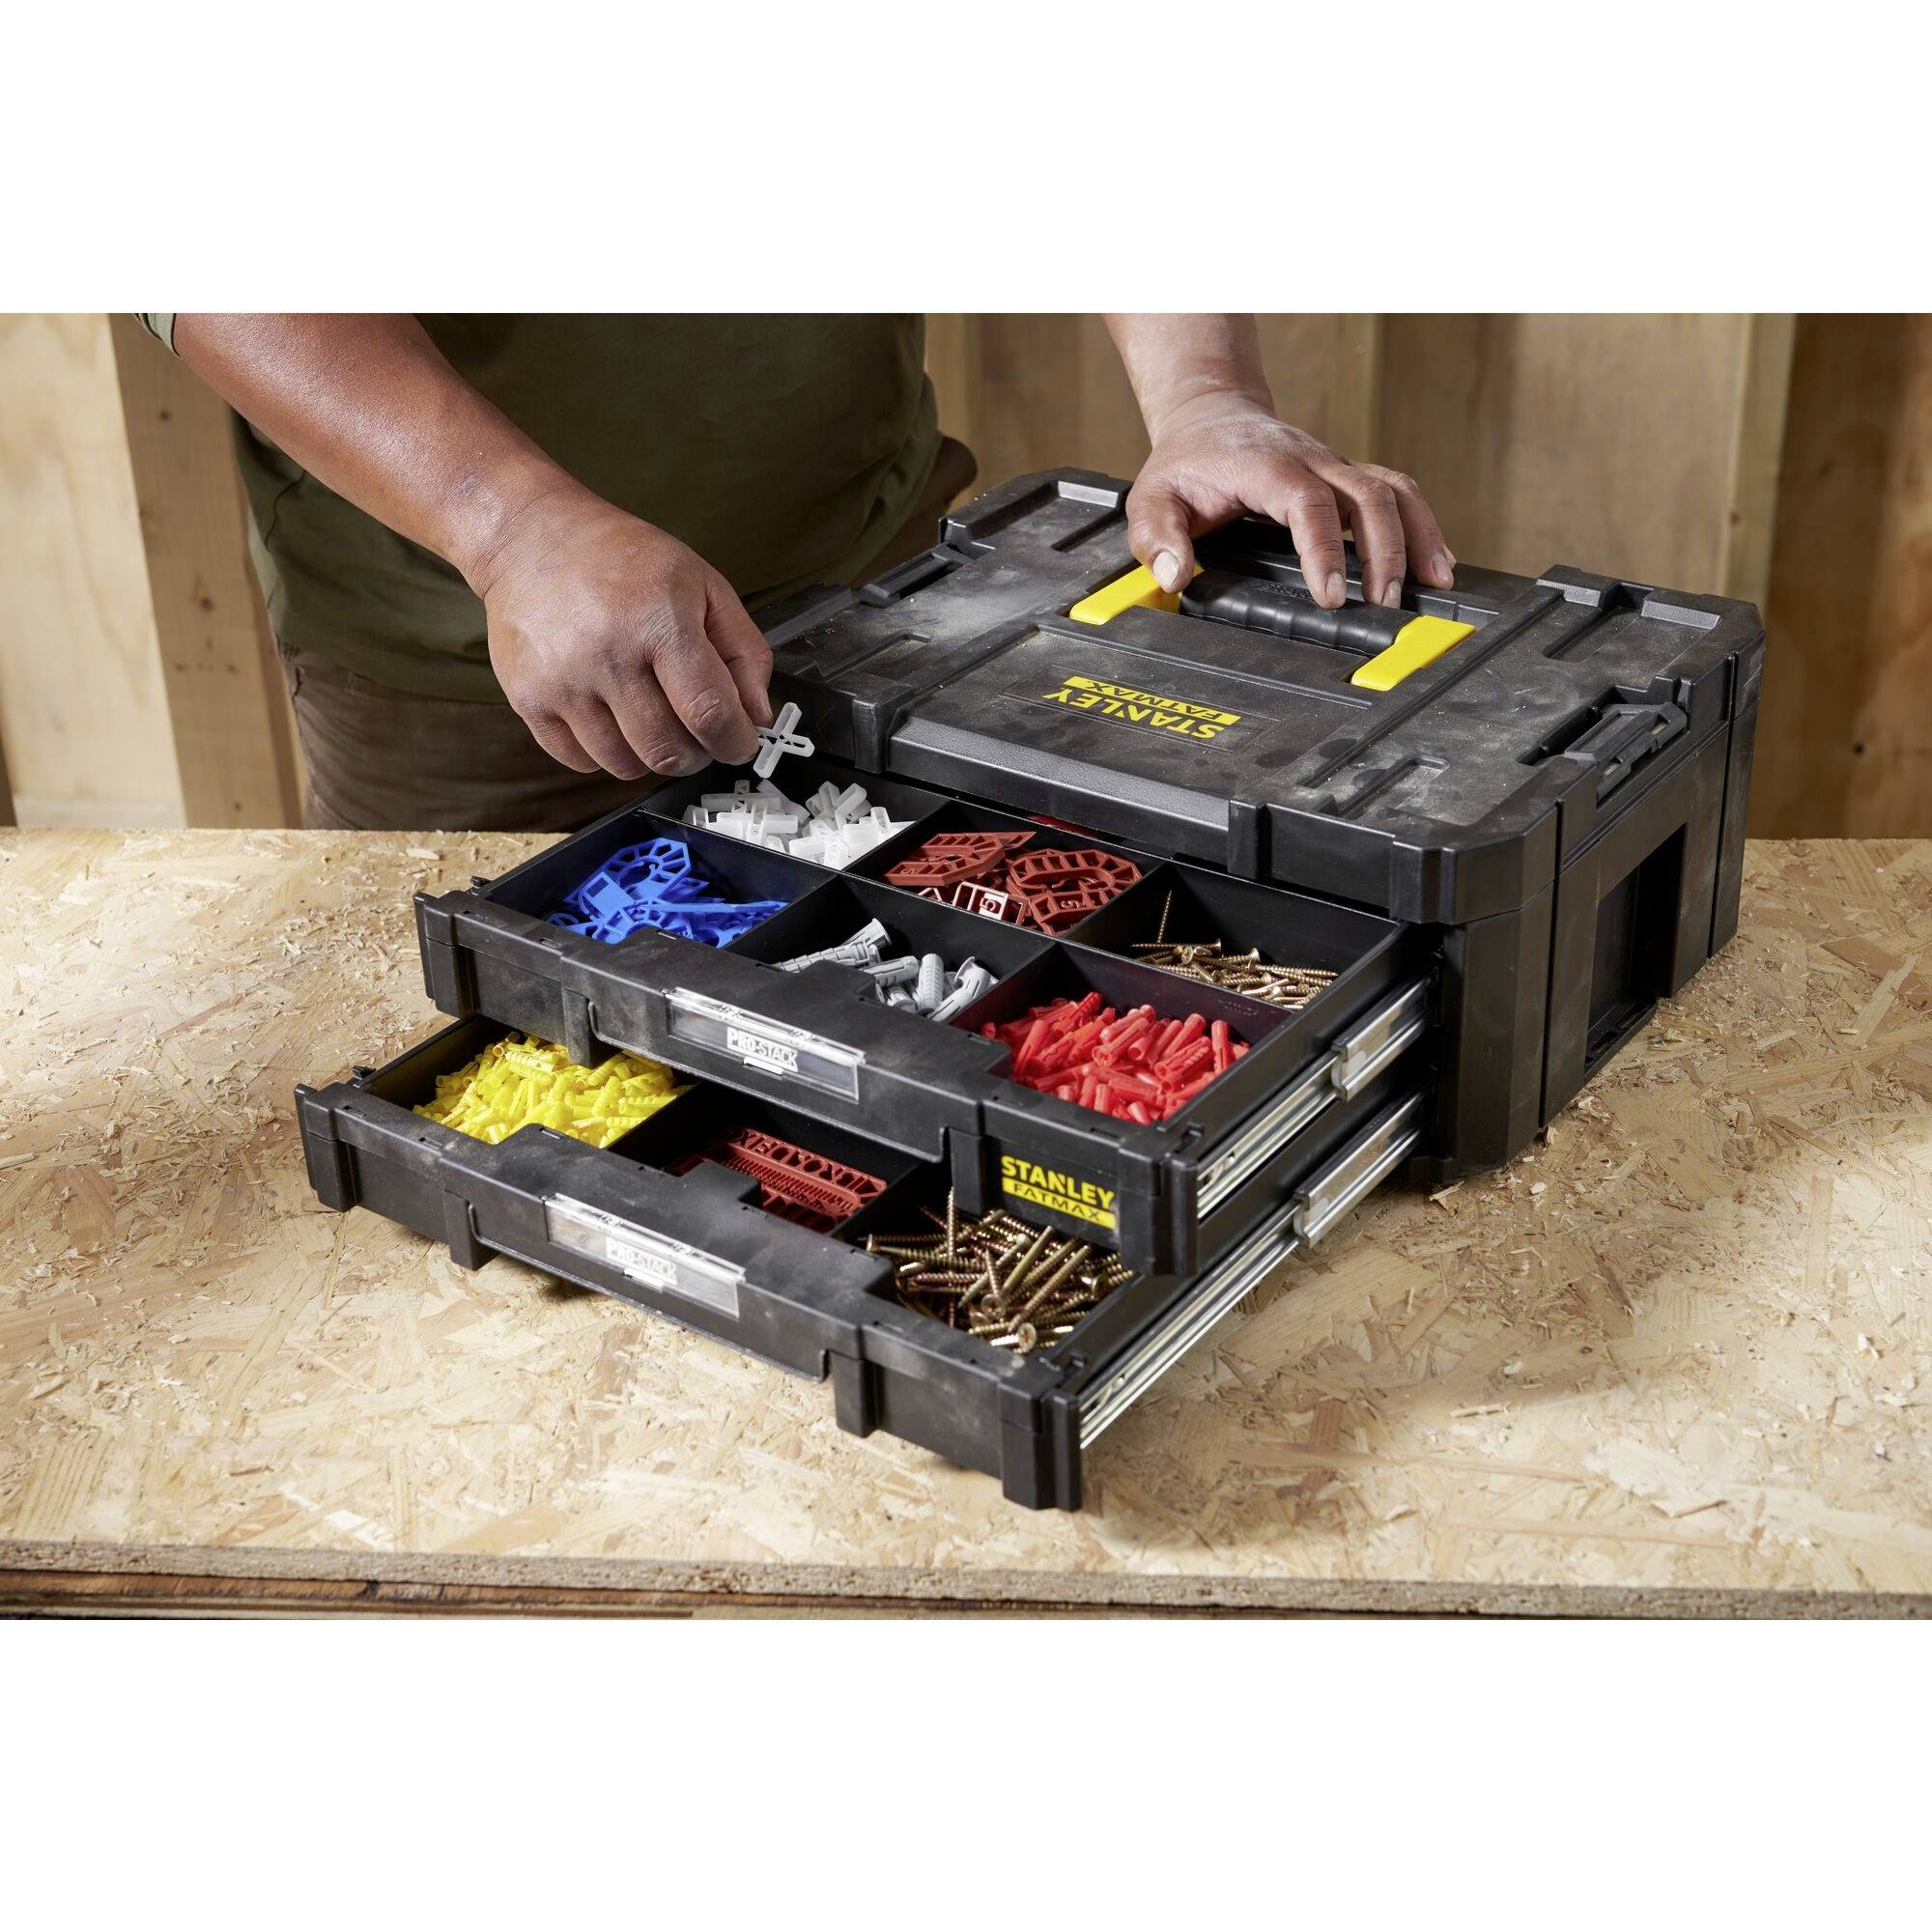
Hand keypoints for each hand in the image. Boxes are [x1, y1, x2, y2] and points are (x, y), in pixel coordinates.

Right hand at [470, 487, 772, 778]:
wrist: (530, 539)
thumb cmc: (621, 558)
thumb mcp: (703, 584)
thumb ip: (744, 650)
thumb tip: (756, 715)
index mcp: (658, 622)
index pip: (710, 714)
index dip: (736, 742)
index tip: (740, 743)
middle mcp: (607, 655)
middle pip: (669, 751)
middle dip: (698, 754)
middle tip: (699, 733)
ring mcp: (563, 682)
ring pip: (626, 765)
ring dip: (652, 756)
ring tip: (655, 721)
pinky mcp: (528, 700)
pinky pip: (581, 762)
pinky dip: (608, 754)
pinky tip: (614, 719)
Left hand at [1127, 394, 1455, 611]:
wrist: (1210, 418)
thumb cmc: (1186, 464)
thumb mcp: (1151, 499)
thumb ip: (1156, 538)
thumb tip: (1173, 576)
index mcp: (1264, 465)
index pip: (1306, 502)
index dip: (1325, 549)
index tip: (1332, 596)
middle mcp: (1310, 459)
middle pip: (1365, 494)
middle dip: (1382, 552)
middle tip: (1382, 605)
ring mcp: (1335, 465)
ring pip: (1392, 490)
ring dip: (1415, 537)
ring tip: (1430, 585)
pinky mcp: (1348, 476)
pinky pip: (1397, 493)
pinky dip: (1422, 526)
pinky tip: (1435, 564)